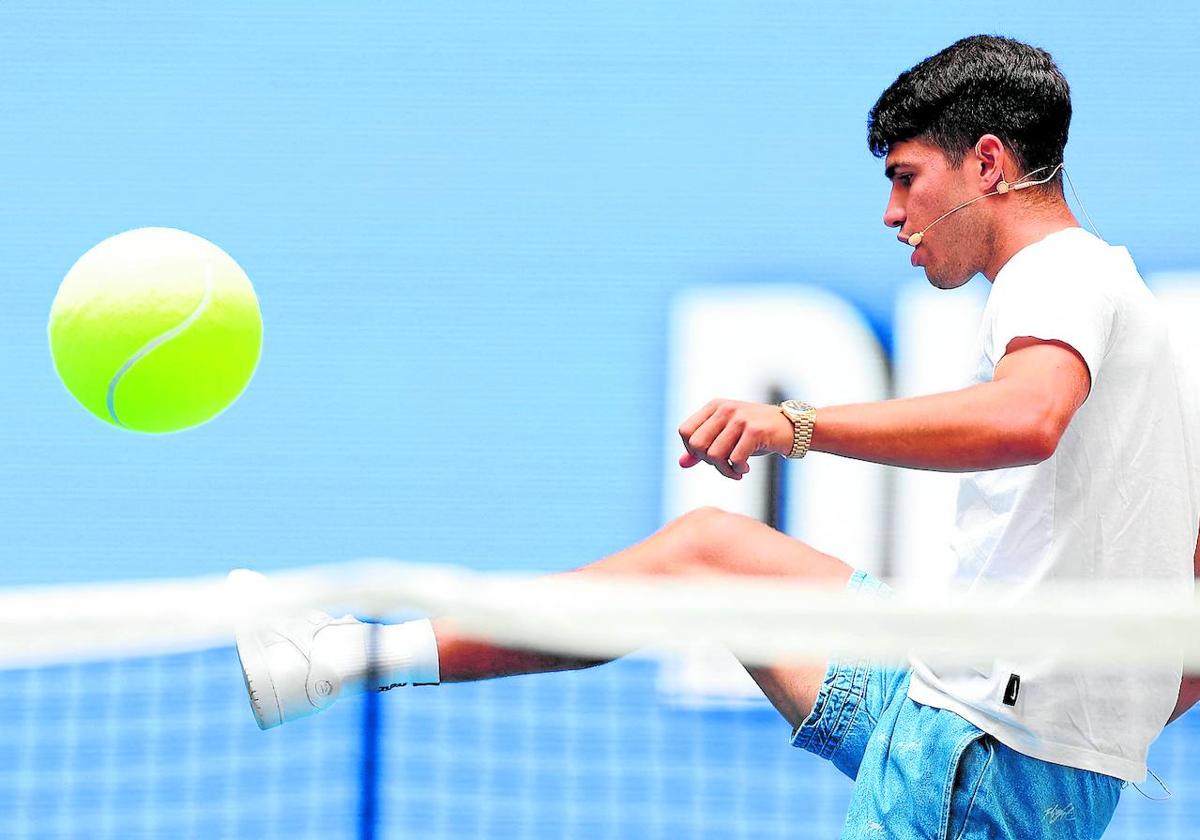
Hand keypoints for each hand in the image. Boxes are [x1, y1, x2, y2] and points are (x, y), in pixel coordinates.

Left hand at [677, 399, 793, 479]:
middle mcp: (724, 409)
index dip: (693, 450)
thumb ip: (703, 448)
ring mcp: (739, 418)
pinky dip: (738, 469)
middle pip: (697, 445)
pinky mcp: (754, 430)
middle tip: (724, 466)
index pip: (685, 432)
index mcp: (714, 407)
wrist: (792, 428)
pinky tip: (746, 468)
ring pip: (714, 455)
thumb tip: (681, 463)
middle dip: (708, 462)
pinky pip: (735, 459)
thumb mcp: (727, 437)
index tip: (710, 457)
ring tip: (736, 470)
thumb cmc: (756, 433)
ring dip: (725, 470)